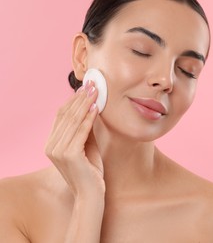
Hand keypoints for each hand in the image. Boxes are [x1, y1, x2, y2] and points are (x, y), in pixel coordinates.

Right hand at [45, 81, 104, 197]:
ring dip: (85, 104)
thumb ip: (85, 128)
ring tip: (96, 91)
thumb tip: (91, 106)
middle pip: (66, 115)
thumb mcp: (86, 145)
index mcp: (52, 143)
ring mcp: (58, 150)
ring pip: (73, 120)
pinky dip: (89, 118)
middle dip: (80, 98)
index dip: (73, 100)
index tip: (85, 87)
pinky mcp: (68, 155)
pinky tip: (97, 107)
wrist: (91, 194)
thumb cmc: (91, 170)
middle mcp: (51, 146)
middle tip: (92, 84)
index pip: (61, 116)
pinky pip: (81, 131)